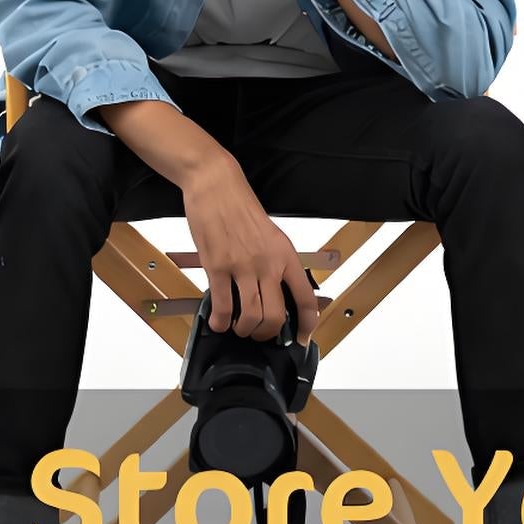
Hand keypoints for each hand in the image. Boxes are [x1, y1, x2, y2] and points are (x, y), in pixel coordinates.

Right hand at [180, 162, 321, 342]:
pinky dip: (220, 322)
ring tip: (238, 327)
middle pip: (275, 315)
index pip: (305, 298)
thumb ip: (275, 262)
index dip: (307, 325)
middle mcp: (268, 263)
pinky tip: (218, 322)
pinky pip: (222, 306)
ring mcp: (242, 266)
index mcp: (285, 255)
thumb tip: (275, 292)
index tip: (302, 337)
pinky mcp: (217, 266)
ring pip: (251, 316)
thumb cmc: (241, 207)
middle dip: (266, 333)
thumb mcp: (271, 234)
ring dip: (244, 330)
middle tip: (259, 333)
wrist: (217, 185)